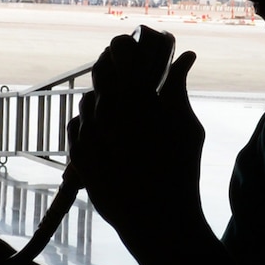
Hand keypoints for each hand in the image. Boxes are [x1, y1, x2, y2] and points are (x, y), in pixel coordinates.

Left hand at [68, 35, 205, 259]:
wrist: (157, 220)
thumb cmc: (180, 172)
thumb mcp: (187, 127)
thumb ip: (178, 89)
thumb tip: (185, 57)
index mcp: (135, 98)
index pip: (120, 52)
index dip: (124, 45)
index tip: (131, 44)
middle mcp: (106, 111)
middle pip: (99, 72)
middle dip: (112, 69)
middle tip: (126, 74)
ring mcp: (88, 133)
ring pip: (88, 100)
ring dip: (102, 98)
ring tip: (120, 109)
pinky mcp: (78, 154)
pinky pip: (77, 125)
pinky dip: (90, 122)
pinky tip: (106, 130)